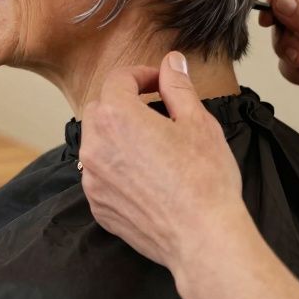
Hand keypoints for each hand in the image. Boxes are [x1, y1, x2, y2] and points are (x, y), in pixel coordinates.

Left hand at [82, 54, 298, 298]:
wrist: (203, 237)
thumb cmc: (205, 180)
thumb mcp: (198, 121)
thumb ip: (177, 86)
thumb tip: (171, 62)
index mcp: (117, 117)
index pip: (119, 79)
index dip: (142, 75)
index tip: (161, 82)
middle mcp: (95, 146)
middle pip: (100, 109)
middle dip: (124, 103)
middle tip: (157, 110)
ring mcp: (93, 179)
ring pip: (97, 143)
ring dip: (118, 136)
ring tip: (153, 145)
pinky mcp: (98, 206)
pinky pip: (100, 175)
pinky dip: (116, 168)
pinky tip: (147, 176)